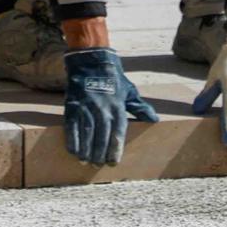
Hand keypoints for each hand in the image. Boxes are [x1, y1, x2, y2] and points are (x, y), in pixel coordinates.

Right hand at [62, 47, 159, 165]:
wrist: (91, 62)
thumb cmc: (113, 79)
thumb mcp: (129, 91)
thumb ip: (140, 108)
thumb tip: (154, 119)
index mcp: (118, 107)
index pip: (117, 133)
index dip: (115, 150)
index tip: (113, 162)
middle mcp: (102, 109)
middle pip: (101, 137)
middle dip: (99, 153)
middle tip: (98, 165)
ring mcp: (86, 107)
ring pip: (86, 134)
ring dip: (86, 150)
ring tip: (85, 161)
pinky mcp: (72, 106)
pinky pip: (72, 127)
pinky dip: (72, 140)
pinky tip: (74, 151)